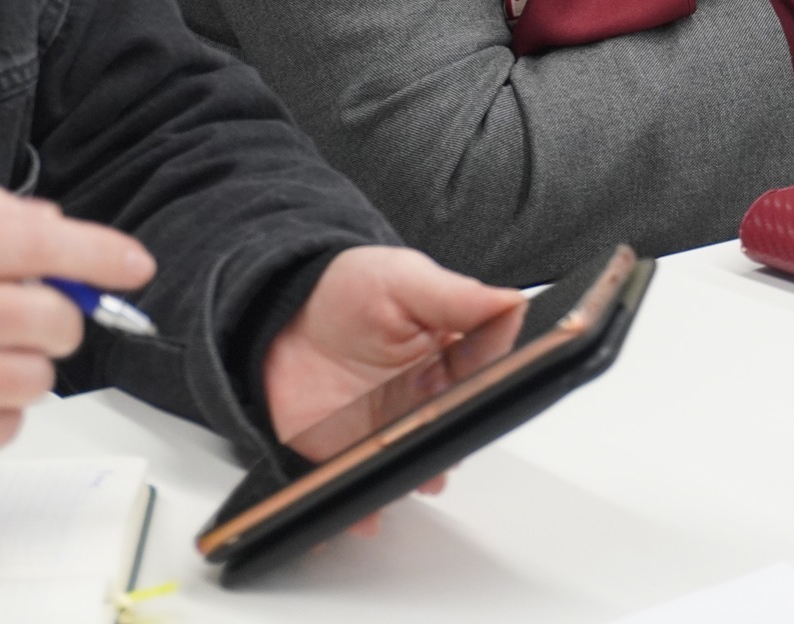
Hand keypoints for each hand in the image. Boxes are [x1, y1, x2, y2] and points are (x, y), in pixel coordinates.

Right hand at [0, 181, 154, 455]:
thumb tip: (52, 221)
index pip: (32, 243)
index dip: (94, 252)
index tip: (137, 266)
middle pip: (40, 316)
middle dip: (67, 320)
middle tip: (56, 319)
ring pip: (28, 379)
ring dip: (38, 370)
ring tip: (13, 358)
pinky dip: (9, 415)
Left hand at [261, 247, 522, 500]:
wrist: (282, 318)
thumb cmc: (349, 292)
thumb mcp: (404, 280)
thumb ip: (456, 296)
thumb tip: (511, 303)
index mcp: (450, 357)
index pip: (486, 376)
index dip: (486, 384)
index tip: (475, 385)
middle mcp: (427, 401)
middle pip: (455, 431)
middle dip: (454, 444)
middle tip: (445, 440)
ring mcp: (391, 434)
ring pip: (416, 468)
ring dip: (418, 478)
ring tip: (416, 479)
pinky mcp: (350, 458)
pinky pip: (364, 489)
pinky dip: (364, 508)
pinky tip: (367, 513)